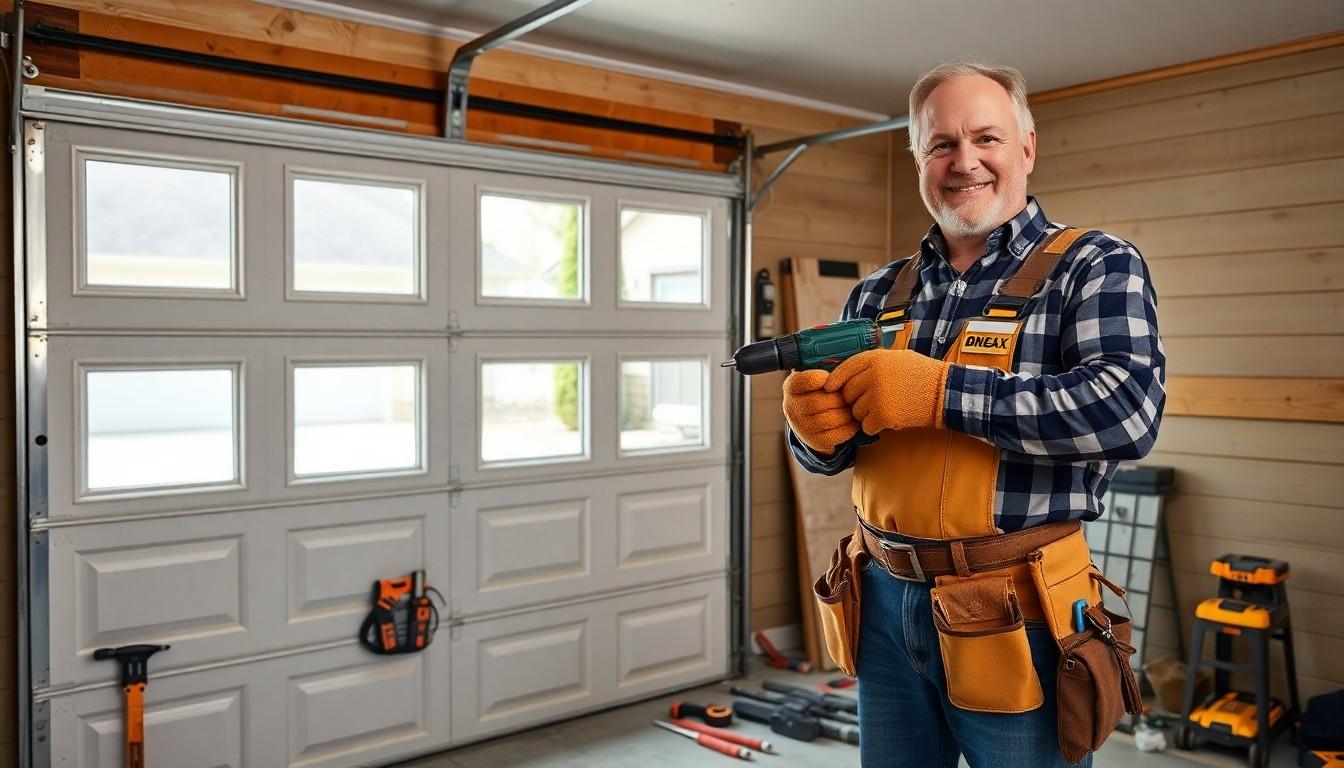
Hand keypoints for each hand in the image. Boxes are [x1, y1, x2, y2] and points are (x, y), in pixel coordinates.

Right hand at [783, 369, 859, 453]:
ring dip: (847, 412)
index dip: (816, 378)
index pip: (800, 381)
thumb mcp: (815, 378)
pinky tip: (851, 420)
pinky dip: (851, 426)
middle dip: (839, 397)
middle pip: (820, 401)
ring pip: (832, 418)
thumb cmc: (819, 393)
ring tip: (852, 407)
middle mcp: (792, 408)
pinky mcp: (816, 441)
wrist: (812, 422)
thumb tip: (846, 356)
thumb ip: (824, 367)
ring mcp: (803, 427)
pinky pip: (839, 433)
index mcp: (791, 388)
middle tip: (849, 394)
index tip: (827, 378)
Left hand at [824, 349, 950, 433]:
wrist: (944, 392)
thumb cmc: (921, 374)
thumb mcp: (896, 357)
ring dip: (866, 415)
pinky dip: (875, 427)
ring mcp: (877, 396)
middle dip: (856, 400)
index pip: (843, 370)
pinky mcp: (883, 415)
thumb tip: (847, 372)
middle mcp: (872, 375)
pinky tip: (889, 419)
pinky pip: (866, 426)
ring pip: (856, 412)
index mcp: (874, 358)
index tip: (830, 389)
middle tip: (874, 401)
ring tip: (887, 407)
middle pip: (847, 394)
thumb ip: (872, 362)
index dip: (835, 381)